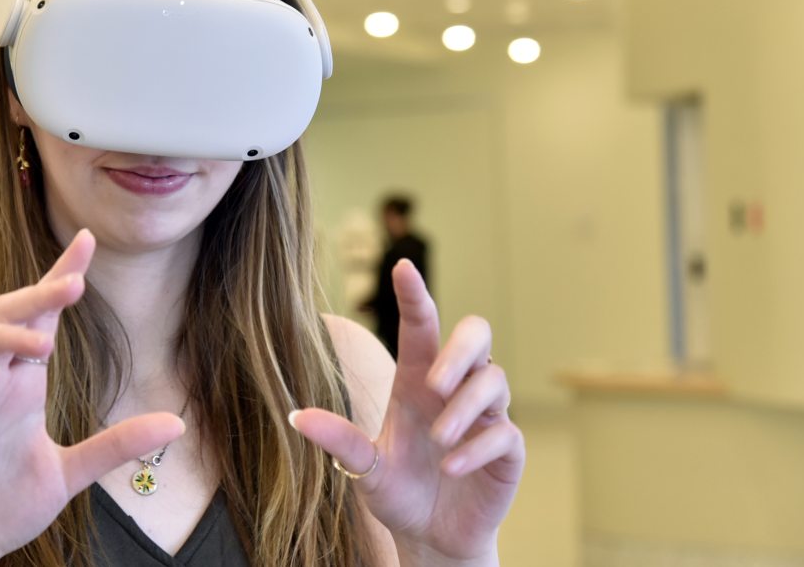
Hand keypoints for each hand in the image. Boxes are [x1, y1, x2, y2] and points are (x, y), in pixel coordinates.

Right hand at [0, 230, 184, 566]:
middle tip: (75, 283)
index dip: (60, 276)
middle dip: (39, 292)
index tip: (88, 241)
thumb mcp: (71, 474)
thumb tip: (176, 422)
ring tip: (44, 345)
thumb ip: (117, 446)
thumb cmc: (7, 507)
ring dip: (6, 335)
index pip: (42, 316)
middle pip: (10, 315)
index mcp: (23, 384)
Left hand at [291, 260, 523, 562]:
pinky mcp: (506, 450)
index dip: (414, 296)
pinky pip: (505, 432)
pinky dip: (477, 447)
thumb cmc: (399, 492)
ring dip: (464, 407)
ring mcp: (484, 417)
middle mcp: (453, 391)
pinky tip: (451, 466)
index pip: (421, 327)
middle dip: (461, 347)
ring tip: (440, 440)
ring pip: (494, 379)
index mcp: (416, 382)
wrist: (430, 538)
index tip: (402, 266)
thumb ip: (340, 441)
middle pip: (476, 334)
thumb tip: (297, 416)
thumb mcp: (363, 469)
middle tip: (434, 382)